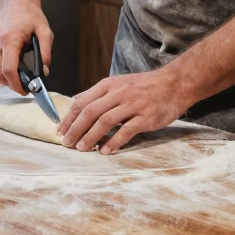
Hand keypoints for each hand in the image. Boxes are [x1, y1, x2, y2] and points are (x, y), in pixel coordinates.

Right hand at [0, 0, 52, 95]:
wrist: (15, 2)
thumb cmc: (30, 16)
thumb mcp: (45, 32)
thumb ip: (46, 53)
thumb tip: (44, 73)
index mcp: (9, 39)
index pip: (8, 70)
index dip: (16, 85)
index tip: (25, 91)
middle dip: (11, 85)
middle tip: (23, 86)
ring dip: (3, 79)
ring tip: (16, 77)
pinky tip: (6, 66)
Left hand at [59, 67, 188, 153]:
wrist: (174, 83)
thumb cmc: (145, 85)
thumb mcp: (119, 83)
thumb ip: (100, 94)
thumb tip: (77, 103)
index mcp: (109, 84)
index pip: (82, 101)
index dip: (69, 117)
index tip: (60, 130)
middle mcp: (118, 93)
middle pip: (90, 112)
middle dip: (76, 129)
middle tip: (67, 143)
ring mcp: (132, 105)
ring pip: (105, 122)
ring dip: (91, 137)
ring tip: (82, 148)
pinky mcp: (145, 118)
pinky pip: (126, 131)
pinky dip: (113, 142)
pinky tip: (105, 151)